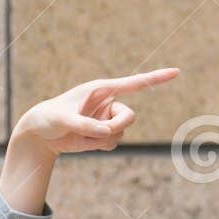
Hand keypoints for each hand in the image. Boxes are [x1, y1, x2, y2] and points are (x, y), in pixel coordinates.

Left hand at [14, 67, 179, 154]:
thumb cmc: (48, 117)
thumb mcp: (63, 119)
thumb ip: (83, 125)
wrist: (41, 133)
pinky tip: (85, 142)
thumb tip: (106, 132)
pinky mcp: (103, 134)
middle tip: (97, 132)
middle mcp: (108, 103)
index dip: (156, 78)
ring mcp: (107, 119)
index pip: (134, 83)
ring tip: (80, 135)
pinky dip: (99, 146)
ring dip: (101, 139)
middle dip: (116, 127)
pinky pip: (113, 143)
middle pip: (129, 117)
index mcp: (101, 88)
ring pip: (120, 133)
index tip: (177, 72)